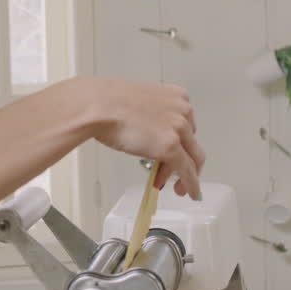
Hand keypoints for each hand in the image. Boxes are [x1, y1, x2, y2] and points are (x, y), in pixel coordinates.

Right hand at [80, 78, 205, 199]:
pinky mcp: (171, 147)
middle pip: (190, 143)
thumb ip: (153, 118)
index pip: (186, 126)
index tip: (176, 154)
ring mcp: (179, 129)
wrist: (99, 106)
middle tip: (172, 174)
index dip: (180, 144)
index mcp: (177, 96)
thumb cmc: (109, 102)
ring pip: (191, 158)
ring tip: (174, 187)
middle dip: (183, 161)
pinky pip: (187, 171)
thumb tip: (150, 136)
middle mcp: (183, 111)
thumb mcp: (141, 105)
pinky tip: (190, 193)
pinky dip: (191, 184)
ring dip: (184, 176)